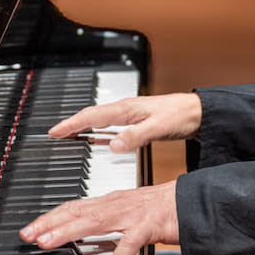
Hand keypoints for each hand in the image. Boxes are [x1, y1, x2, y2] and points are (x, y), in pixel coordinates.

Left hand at [19, 181, 178, 254]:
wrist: (193, 202)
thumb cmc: (163, 210)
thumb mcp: (128, 216)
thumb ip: (107, 226)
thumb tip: (84, 239)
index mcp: (111, 202)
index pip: (74, 207)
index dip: (51, 217)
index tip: (31, 228)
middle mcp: (117, 204)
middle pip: (76, 212)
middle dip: (50, 223)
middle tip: (28, 235)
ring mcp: (132, 215)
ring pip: (94, 221)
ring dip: (69, 232)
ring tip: (49, 243)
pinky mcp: (149, 226)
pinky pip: (129, 244)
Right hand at [48, 93, 201, 152]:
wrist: (199, 113)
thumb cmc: (181, 116)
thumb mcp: (157, 128)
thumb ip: (134, 137)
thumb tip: (113, 145)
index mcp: (125, 109)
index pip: (91, 116)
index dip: (71, 124)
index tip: (54, 132)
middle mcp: (125, 109)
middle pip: (91, 116)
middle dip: (71, 124)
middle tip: (54, 134)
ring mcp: (130, 115)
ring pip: (99, 120)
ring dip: (83, 127)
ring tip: (69, 136)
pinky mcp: (137, 121)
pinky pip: (110, 125)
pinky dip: (98, 132)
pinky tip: (97, 139)